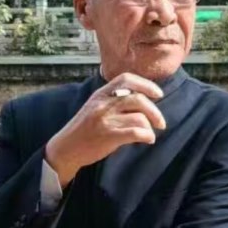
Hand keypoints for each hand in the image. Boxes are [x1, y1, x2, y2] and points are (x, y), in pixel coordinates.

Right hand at [45, 73, 165, 187]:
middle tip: (161, 122)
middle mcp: (103, 104)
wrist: (66, 148)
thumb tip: (143, 100)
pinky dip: (147, 136)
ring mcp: (105, 120)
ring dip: (150, 127)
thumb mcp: (95, 107)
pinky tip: (148, 139)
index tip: (158, 94)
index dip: (146, 84)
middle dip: (155, 111)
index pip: (127, 79)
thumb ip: (113, 100)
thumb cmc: (84, 129)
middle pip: (138, 99)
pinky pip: (135, 132)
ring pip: (139, 117)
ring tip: (150, 134)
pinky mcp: (108, 136)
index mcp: (101, 94)